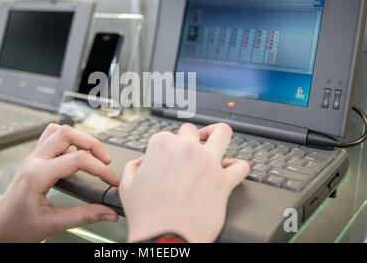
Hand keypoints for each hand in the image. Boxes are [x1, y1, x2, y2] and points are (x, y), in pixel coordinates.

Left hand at [0, 124, 119, 242]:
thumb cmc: (16, 227)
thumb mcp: (53, 225)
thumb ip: (84, 217)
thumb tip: (107, 213)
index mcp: (37, 175)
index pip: (77, 159)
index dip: (100, 169)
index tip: (111, 180)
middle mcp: (34, 161)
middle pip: (67, 133)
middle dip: (92, 144)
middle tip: (104, 161)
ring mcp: (32, 158)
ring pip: (58, 130)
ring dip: (79, 138)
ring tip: (91, 155)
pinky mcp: (34, 159)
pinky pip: (51, 138)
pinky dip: (68, 141)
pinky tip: (75, 156)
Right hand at [119, 123, 249, 242]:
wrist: (165, 237)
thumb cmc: (147, 215)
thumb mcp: (128, 185)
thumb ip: (135, 166)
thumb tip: (143, 162)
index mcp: (163, 145)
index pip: (164, 136)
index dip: (162, 149)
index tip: (162, 161)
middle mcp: (188, 149)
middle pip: (191, 130)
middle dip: (187, 138)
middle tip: (184, 151)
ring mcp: (209, 164)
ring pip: (223, 133)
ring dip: (216, 134)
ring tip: (213, 141)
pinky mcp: (225, 182)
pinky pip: (241, 166)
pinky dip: (237, 165)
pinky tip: (229, 169)